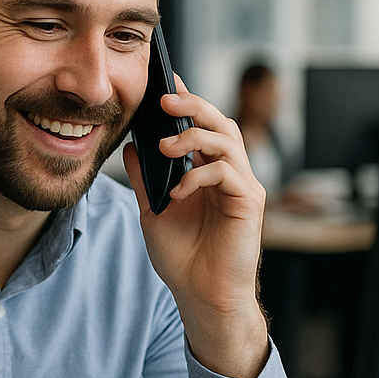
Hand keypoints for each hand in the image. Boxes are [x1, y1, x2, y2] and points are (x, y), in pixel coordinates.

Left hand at [122, 78, 269, 377]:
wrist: (201, 298)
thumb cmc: (183, 259)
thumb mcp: (152, 212)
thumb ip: (144, 180)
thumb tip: (129, 146)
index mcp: (207, 172)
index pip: (200, 126)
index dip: (185, 100)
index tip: (162, 79)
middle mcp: (229, 174)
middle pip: (219, 122)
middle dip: (192, 104)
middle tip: (164, 97)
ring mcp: (242, 186)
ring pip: (227, 140)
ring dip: (194, 136)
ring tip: (166, 145)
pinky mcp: (249, 203)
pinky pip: (227, 174)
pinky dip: (199, 176)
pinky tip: (178, 192)